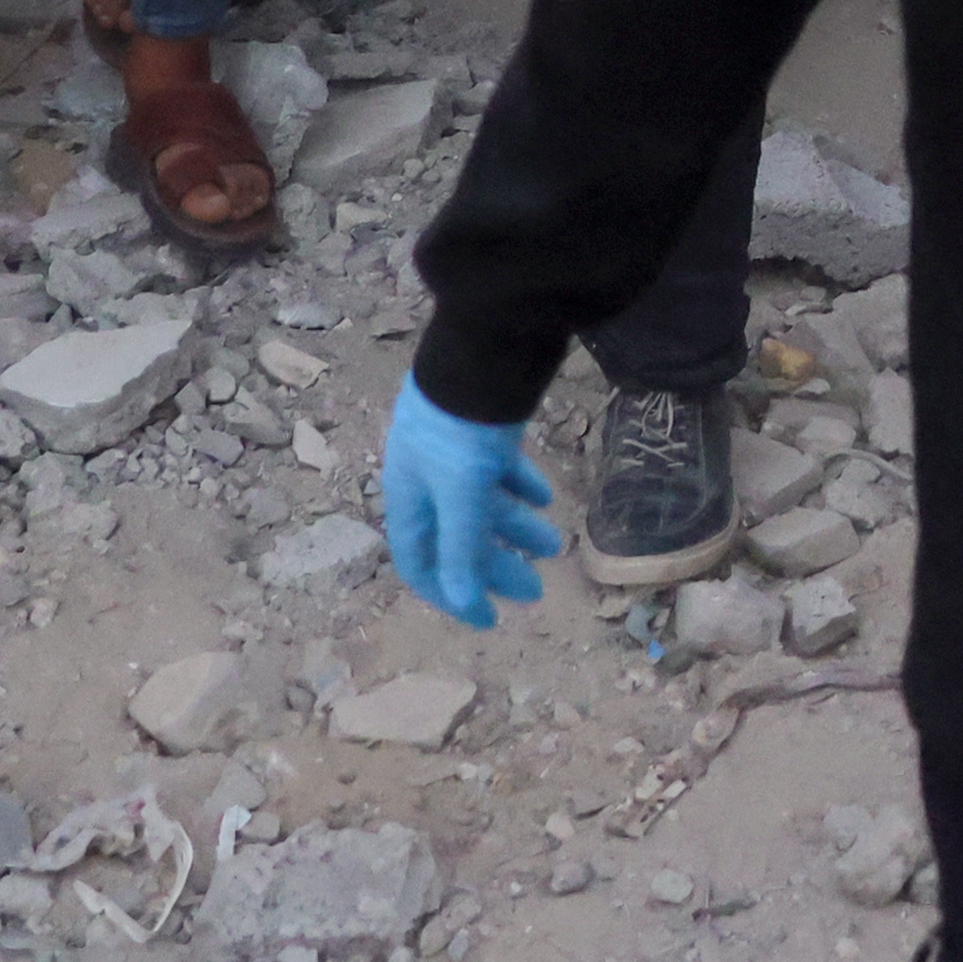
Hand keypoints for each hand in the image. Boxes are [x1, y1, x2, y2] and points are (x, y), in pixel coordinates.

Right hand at [377, 380, 559, 630]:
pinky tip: (545, 496)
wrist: (483, 342)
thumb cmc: (462, 426)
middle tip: (535, 591)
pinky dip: (520, 487)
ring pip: (482, 504)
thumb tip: (464, 601)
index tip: (487, 619)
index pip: (421, 562)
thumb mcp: (461, 492)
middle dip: (494, 566)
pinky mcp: (483, 427)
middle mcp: (426, 478)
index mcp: (408, 497)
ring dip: (515, 528)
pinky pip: (499, 470)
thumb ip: (462, 546)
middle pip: (458, 537)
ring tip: (554, 546)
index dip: (451, 594)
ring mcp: (454, 450)